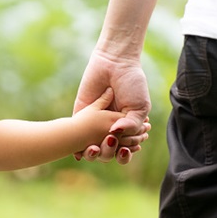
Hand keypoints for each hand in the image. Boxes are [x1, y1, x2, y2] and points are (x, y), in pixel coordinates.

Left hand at [73, 48, 151, 162]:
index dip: (126, 153)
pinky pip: (77, 136)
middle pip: (109, 152)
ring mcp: (94, 124)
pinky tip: (81, 150)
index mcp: (127, 128)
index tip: (128, 147)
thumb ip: (132, 124)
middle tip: (112, 142)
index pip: (125, 150)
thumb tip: (115, 135)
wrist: (114, 64)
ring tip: (95, 148)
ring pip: (93, 148)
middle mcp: (110, 129)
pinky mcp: (80, 116)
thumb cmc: (131, 84)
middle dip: (111, 153)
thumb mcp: (139, 106)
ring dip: (95, 153)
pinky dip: (79, 147)